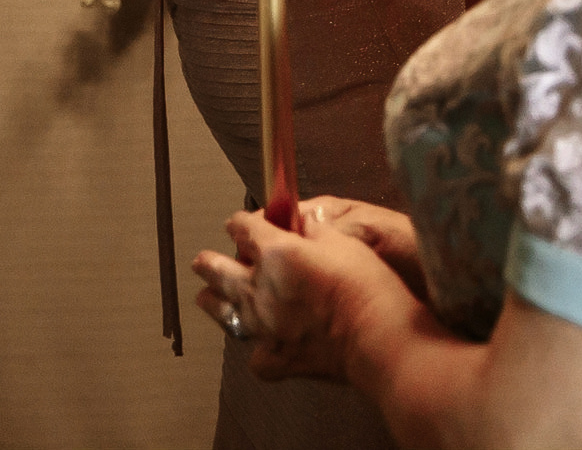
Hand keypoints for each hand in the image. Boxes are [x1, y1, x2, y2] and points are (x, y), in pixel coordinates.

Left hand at [192, 204, 423, 383]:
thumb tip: (302, 223)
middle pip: (218, 270)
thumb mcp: (343, 239)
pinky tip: (260, 345)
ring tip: (206, 297)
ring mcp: (265, 326)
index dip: (241, 223)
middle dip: (209, 263)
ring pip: (224, 311)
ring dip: (215, 301)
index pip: (242, 229)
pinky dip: (257, 349)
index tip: (241, 224)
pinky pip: (256, 354)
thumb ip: (313, 229)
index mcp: (275, 253)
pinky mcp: (279, 358)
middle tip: (201, 261)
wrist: (380, 338)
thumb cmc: (367, 287)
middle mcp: (261, 288)